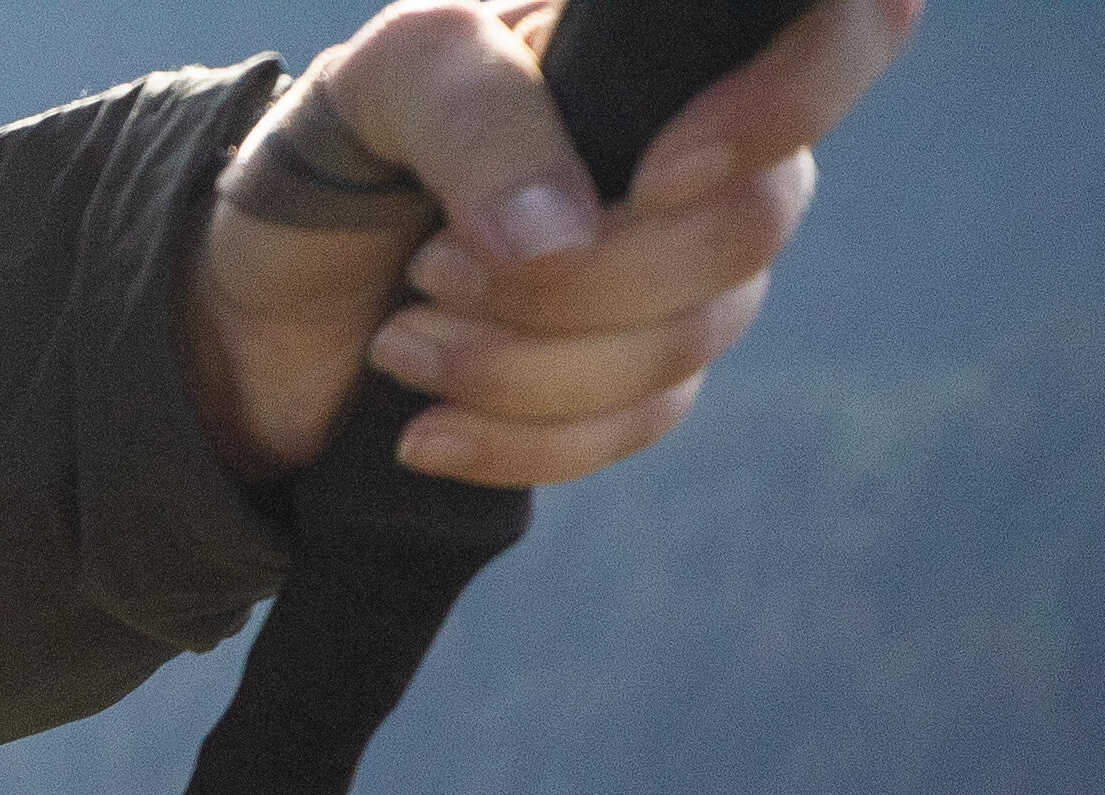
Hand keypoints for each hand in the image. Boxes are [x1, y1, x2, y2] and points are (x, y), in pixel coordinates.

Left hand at [181, 0, 918, 487]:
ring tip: (399, 338)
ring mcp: (684, 272)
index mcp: (667, 51)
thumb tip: (566, 239)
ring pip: (684, 345)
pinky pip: (635, 429)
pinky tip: (420, 432)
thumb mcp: (385, 82)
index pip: (850, 25)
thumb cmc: (336, 149)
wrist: (255, 295)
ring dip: (519, 366)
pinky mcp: (632, 379)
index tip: (664, 172)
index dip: (794, 101)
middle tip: (428, 271)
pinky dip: (519, 444)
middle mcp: (709, 150)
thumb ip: (480, 122)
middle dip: (577, 282)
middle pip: (750, 228)